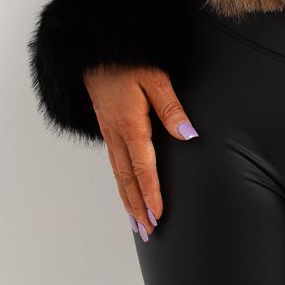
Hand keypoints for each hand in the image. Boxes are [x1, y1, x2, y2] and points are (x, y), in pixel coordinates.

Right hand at [83, 65, 198, 241]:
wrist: (95, 52)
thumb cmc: (128, 61)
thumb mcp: (155, 78)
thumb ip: (171, 108)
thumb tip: (188, 135)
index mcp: (130, 124)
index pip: (142, 167)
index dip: (150, 192)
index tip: (157, 214)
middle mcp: (116, 134)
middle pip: (127, 179)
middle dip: (138, 207)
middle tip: (148, 232)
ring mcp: (108, 134)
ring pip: (118, 176)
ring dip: (128, 201)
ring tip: (137, 224)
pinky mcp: (106, 130)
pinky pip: (114, 165)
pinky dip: (121, 185)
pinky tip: (126, 194)